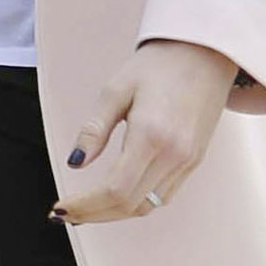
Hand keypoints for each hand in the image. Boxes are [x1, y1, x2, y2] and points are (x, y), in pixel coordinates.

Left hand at [53, 40, 234, 224]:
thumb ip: (94, 129)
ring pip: (147, 206)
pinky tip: (117, 194)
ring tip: (87, 207)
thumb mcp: (116, 88)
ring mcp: (188, 161)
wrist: (204, 51)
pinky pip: (163, 195)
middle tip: (66, 212)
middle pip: (129, 205)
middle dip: (94, 214)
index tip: (60, 208)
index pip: (115, 190)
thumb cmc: (158, 64)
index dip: (85, 206)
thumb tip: (75, 164)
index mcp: (151, 135)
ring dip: (114, 213)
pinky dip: (137, 202)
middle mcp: (174, 154)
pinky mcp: (195, 160)